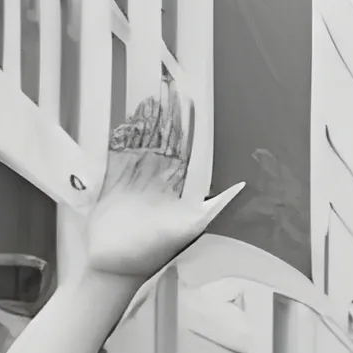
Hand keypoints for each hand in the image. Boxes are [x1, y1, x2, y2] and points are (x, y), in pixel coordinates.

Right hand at [84, 94, 242, 283]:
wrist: (114, 264)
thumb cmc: (152, 252)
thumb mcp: (189, 228)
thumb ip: (213, 206)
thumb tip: (239, 189)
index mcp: (178, 189)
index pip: (186, 150)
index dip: (188, 127)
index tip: (191, 103)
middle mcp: (158, 181)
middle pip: (163, 140)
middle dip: (167, 115)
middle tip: (169, 87)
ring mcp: (134, 179)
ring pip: (141, 142)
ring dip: (146, 121)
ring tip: (151, 96)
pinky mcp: (112, 182)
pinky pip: (117, 152)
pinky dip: (122, 136)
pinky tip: (127, 119)